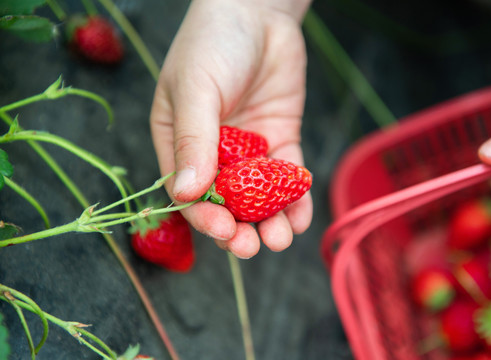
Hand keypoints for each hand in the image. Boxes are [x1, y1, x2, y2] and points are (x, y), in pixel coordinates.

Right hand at [150, 0, 312, 257]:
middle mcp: (214, 153)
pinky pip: (287, 178)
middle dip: (239, 230)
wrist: (258, 11)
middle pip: (225, 204)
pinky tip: (300, 215)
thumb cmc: (213, 44)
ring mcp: (249, 151)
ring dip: (269, 222)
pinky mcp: (280, 141)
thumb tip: (184, 194)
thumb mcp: (195, 89)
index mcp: (181, 144)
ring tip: (280, 237)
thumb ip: (192, 140)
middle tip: (253, 246)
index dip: (206, 217)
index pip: (189, 193)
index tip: (225, 232)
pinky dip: (294, 199)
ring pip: (258, 199)